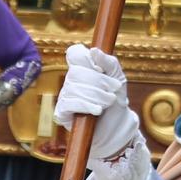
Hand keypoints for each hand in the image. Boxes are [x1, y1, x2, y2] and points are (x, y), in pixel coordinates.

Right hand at [55, 43, 138, 160]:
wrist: (117, 128)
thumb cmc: (116, 101)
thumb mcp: (118, 79)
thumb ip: (109, 63)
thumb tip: (93, 51)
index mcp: (82, 68)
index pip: (74, 54)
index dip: (85, 58)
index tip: (100, 68)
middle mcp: (71, 80)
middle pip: (77, 71)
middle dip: (99, 82)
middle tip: (112, 91)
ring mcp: (65, 96)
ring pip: (74, 87)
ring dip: (96, 95)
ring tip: (108, 102)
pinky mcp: (62, 112)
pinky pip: (69, 103)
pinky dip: (85, 105)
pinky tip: (97, 110)